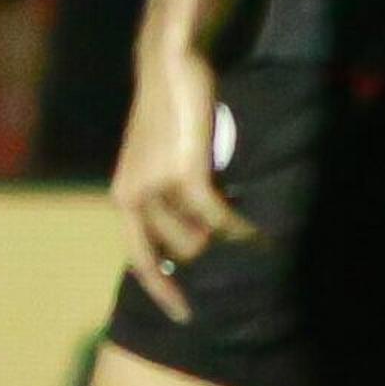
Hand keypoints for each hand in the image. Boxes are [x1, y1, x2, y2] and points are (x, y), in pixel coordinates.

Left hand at [111, 46, 250, 319]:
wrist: (169, 69)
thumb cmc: (170, 115)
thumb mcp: (162, 162)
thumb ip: (171, 197)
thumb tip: (203, 237)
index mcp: (124, 196)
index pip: (138, 258)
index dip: (161, 290)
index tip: (183, 316)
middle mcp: (133, 196)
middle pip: (179, 252)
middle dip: (208, 247)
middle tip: (232, 235)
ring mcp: (157, 186)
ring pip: (200, 237)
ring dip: (224, 234)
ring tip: (243, 214)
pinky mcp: (185, 174)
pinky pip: (219, 218)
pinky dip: (242, 230)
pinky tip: (260, 234)